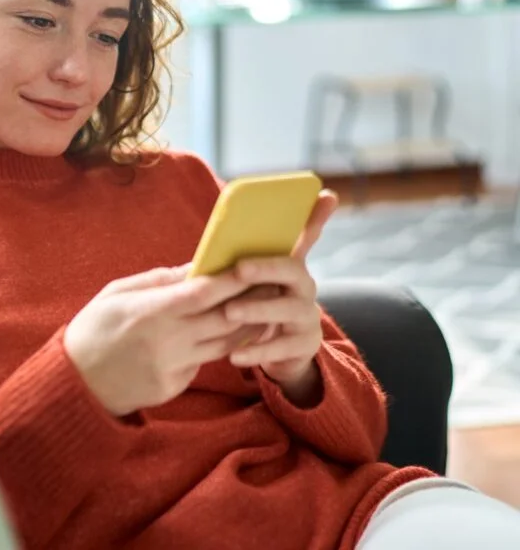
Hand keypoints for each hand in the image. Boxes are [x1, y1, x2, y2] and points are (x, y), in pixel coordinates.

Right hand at [63, 266, 267, 416]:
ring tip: (264, 309)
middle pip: (223, 319)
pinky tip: (228, 336)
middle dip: (251, 300)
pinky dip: (217, 348)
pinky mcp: (175, 386)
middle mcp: (167, 341)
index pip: (203, 293)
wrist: (76, 382)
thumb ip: (158, 280)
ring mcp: (173, 367)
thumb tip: (194, 268)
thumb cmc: (93, 328)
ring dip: (246, 327)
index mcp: (151, 312)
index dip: (231, 279)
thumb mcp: (116, 293)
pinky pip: (203, 363)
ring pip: (224, 345)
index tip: (252, 265)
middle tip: (272, 284)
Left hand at [222, 190, 339, 400]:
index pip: (306, 235)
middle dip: (266, 267)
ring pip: (286, 309)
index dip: (316, 217)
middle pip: (293, 270)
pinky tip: (235, 355)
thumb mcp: (254, 280)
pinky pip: (280, 347)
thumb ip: (244, 255)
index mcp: (291, 266)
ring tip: (228, 312)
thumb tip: (225, 230)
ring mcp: (307, 316)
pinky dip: (256, 350)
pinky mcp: (304, 345)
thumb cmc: (259, 304)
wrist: (280, 351)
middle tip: (239, 269)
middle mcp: (305, 287)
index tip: (326, 195)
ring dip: (256, 309)